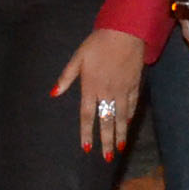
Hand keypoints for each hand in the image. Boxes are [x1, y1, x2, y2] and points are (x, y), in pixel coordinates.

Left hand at [56, 27, 146, 158]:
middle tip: (108, 157)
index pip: (87, 115)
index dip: (87, 133)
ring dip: (120, 133)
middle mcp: (107, 92)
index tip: (87, 148)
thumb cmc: (98, 43)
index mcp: (91, 87)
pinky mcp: (134, 85)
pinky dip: (130, 116)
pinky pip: (132, 105)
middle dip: (106, 140)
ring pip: (121, 116)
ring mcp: (123, 90)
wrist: (125, 32)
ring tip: (120, 147)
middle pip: (106, 121)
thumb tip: (54, 93)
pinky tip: (128, 124)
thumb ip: (66, 77)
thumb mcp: (78, 57)